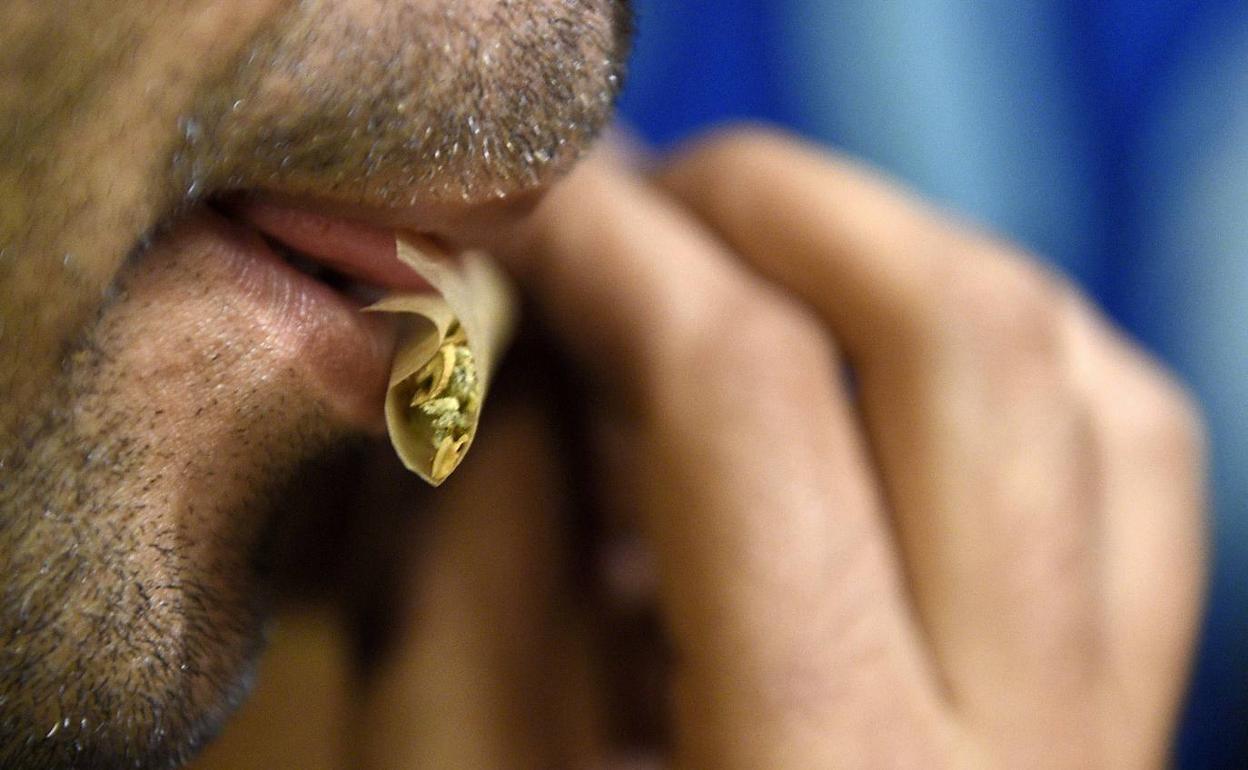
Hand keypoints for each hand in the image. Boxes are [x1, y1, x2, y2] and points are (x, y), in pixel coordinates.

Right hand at [486, 128, 1205, 767]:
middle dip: (780, 209)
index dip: (619, 249)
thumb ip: (474, 568)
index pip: (752, 402)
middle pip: (971, 342)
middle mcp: (1024, 751)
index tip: (531, 195)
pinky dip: (1006, 373)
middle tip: (638, 209)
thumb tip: (509, 341)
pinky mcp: (1112, 720)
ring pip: (1090, 386)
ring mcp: (1099, 734)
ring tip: (751, 274)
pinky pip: (1125, 481)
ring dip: (907, 270)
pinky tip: (874, 388)